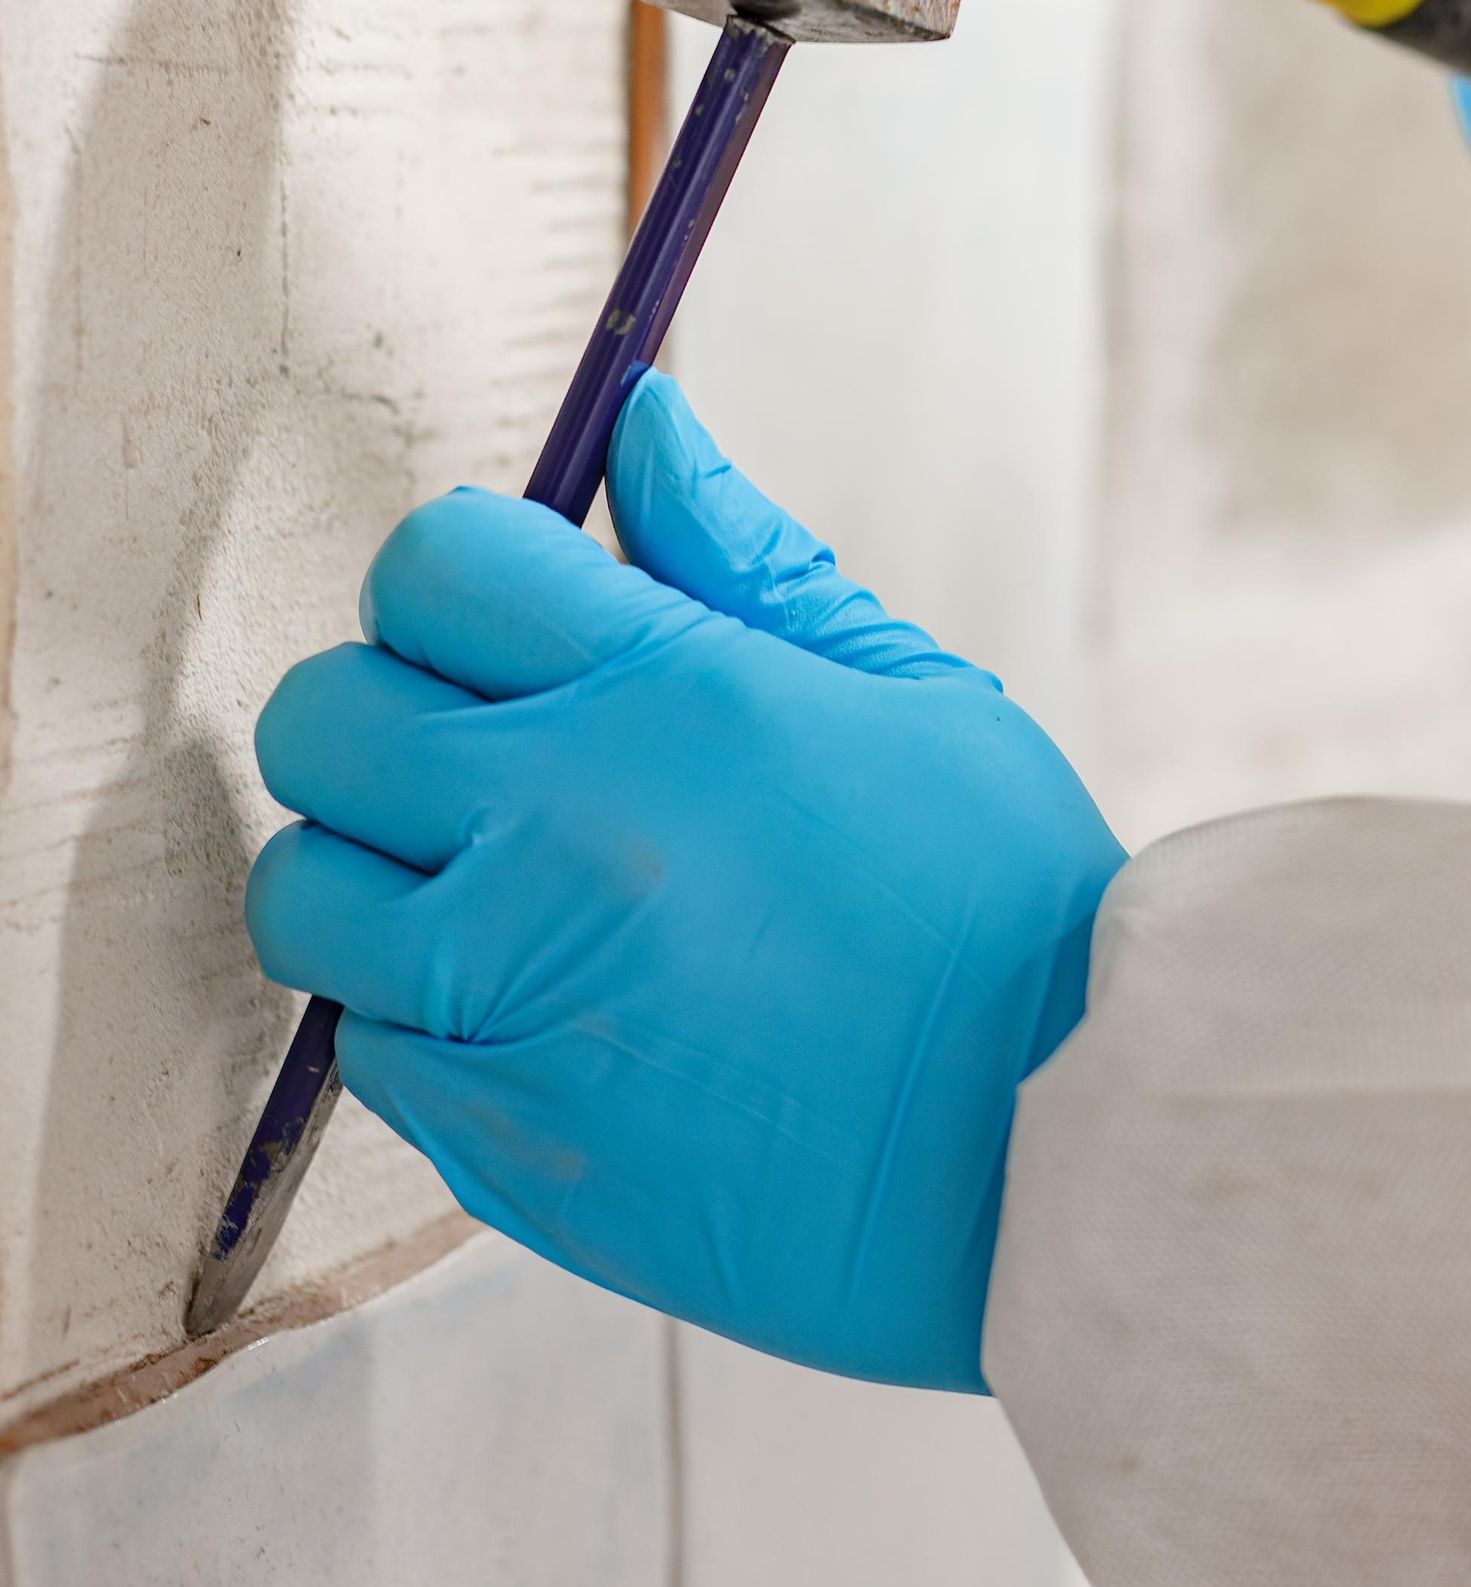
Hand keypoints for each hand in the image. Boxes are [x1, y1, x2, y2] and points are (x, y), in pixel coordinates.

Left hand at [246, 372, 1123, 1390]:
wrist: (1050, 1168)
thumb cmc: (1005, 914)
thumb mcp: (910, 692)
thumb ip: (746, 557)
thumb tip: (642, 418)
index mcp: (668, 697)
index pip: (434, 564)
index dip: (459, 581)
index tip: (514, 629)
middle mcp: (560, 833)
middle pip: (322, 716)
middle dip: (387, 713)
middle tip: (487, 760)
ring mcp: (513, 998)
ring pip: (304, 890)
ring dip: (376, 877)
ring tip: (496, 899)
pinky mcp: (500, 1142)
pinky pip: (364, 1052)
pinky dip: (423, 1025)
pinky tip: (541, 1019)